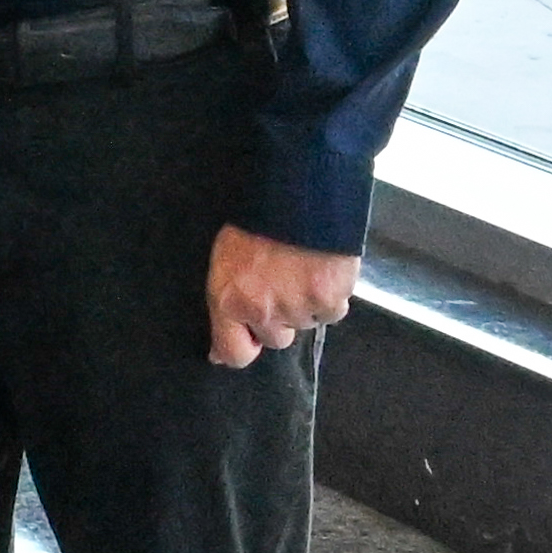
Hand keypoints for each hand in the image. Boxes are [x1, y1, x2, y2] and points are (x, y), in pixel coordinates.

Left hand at [205, 225, 356, 366]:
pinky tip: (321, 270)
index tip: (248, 338)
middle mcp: (263, 311)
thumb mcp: (223, 260)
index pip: (234, 353)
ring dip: (304, 306)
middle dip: (278, 320)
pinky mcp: (331, 300)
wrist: (297, 196)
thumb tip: (219, 355)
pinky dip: (329, 296)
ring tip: (300, 271)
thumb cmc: (254, 222)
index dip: (244, 347)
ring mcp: (299, 308)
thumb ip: (224, 304)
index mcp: (229, 301)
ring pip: (305, 324)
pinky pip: (332, 312)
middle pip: (276, 339)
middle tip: (280, 286)